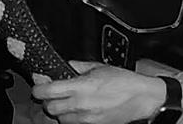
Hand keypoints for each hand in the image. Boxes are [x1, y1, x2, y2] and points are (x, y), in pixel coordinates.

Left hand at [31, 61, 166, 123]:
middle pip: (50, 108)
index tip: (40, 86)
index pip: (46, 91)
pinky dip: (72, 118)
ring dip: (61, 111)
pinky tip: (79, 110)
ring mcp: (86, 118)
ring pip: (60, 119)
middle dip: (49, 101)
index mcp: (80, 86)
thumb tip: (65, 65)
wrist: (143, 98)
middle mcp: (80, 104)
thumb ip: (78, 65)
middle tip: (54, 94)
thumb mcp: (99, 66)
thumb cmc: (124, 82)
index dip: (39, 88)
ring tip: (69, 103)